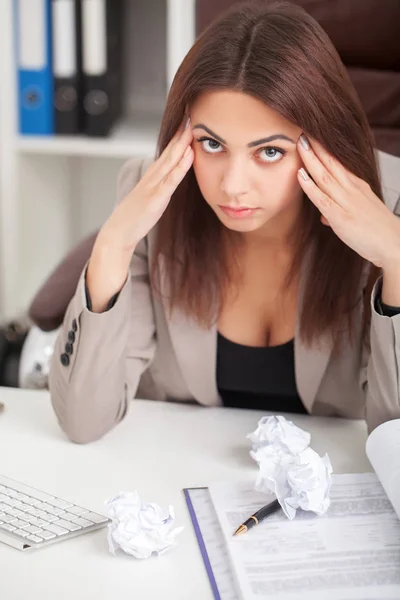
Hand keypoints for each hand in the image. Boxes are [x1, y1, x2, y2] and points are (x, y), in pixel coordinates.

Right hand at [86, 118, 192, 311]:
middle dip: (181, 132)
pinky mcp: (155, 198)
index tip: (190, 121)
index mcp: (152, 177)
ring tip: (192, 127)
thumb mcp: (151, 196)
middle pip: (170, 151)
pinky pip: (170, 180)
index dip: (179, 136)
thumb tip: (172, 177)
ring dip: (181, 143)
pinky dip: (180, 166)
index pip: (168, 152)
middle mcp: (152, 177)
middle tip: (192, 113)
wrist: (118, 232)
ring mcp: (153, 186)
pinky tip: (188, 155)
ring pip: (170, 160)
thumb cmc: (135, 216)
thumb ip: (161, 186)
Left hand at [296, 135, 399, 269]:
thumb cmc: (377, 232)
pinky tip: (300, 174)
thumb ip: (340, 212)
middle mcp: (353, 190)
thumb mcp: (359, 215)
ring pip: (325, 175)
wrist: (394, 244)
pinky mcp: (341, 217)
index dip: (325, 150)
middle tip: (303, 132)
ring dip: (311, 159)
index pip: (338, 164)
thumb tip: (324, 216)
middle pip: (332, 163)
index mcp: (358, 187)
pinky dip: (309, 185)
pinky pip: (322, 198)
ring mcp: (347, 202)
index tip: (313, 139)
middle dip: (316, 147)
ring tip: (300, 143)